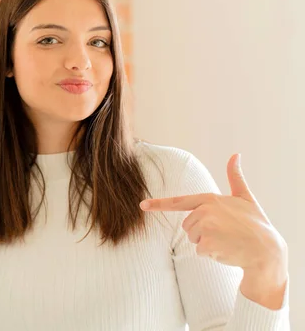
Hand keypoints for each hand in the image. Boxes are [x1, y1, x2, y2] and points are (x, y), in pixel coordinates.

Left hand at [139, 154, 286, 272]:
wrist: (266, 250)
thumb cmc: (256, 224)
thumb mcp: (245, 197)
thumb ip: (235, 177)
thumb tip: (235, 154)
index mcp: (210, 199)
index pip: (179, 202)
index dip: (159, 204)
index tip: (142, 205)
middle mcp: (205, 211)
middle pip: (188, 226)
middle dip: (202, 232)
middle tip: (225, 233)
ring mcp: (205, 227)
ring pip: (193, 239)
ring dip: (207, 243)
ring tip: (226, 240)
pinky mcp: (207, 244)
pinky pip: (199, 252)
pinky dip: (212, 254)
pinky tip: (226, 250)